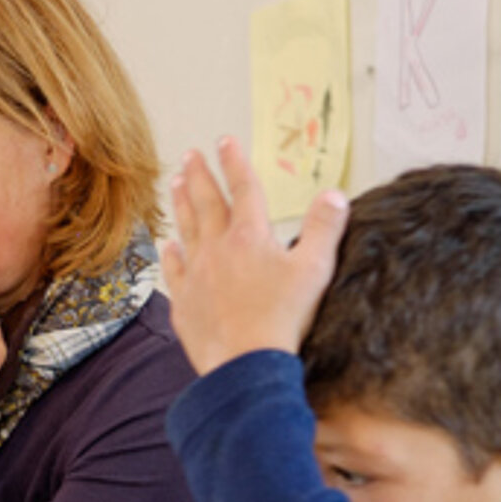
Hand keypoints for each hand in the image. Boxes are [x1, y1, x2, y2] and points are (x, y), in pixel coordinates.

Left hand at [161, 137, 349, 374]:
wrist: (244, 362)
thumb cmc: (283, 318)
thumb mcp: (315, 269)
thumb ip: (324, 227)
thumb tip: (333, 193)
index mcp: (250, 237)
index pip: (243, 189)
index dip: (235, 162)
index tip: (225, 140)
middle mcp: (217, 249)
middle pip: (206, 203)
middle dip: (199, 175)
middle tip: (191, 154)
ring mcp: (195, 274)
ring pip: (186, 229)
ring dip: (181, 203)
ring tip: (175, 183)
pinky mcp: (183, 301)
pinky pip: (173, 269)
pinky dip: (170, 253)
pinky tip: (167, 244)